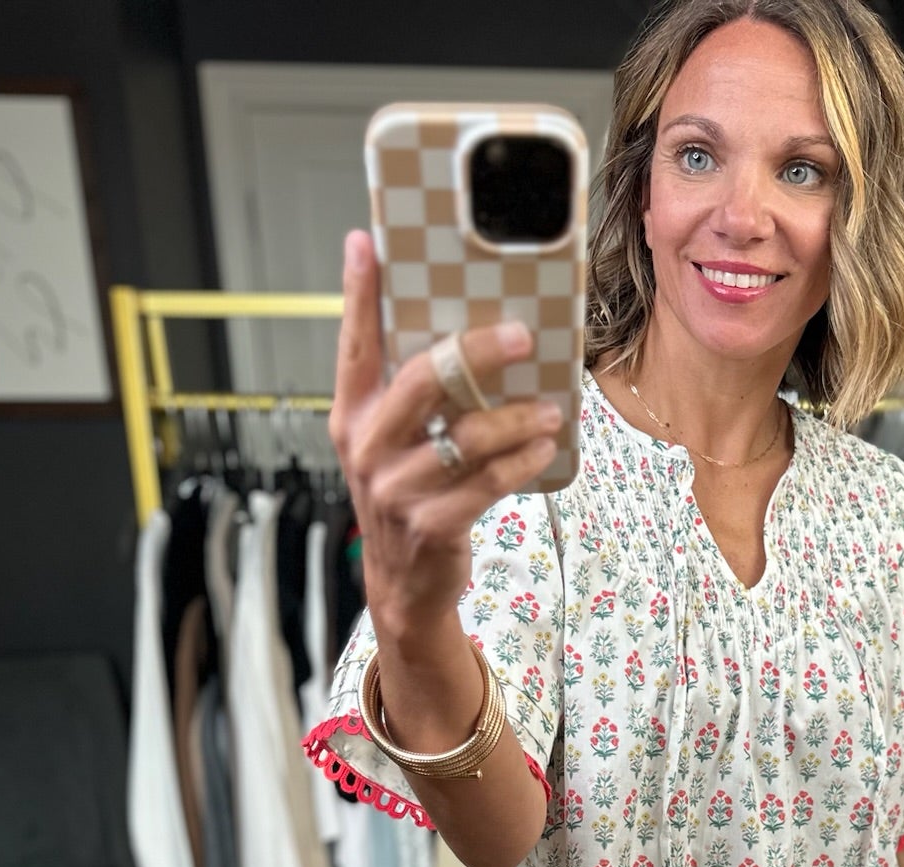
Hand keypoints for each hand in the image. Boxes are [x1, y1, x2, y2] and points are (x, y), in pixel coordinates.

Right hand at [328, 228, 562, 653]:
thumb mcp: (393, 444)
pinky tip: (544, 447)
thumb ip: (411, 398)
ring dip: (517, 418)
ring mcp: (397, 489)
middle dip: (477, 351)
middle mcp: (368, 447)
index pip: (354, 345)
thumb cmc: (408, 496)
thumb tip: (466, 339)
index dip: (358, 293)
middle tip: (520, 336)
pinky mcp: (432, 524)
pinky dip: (522, 461)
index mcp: (353, 416)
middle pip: (423, 379)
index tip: (366, 243)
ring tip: (550, 411)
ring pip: (467, 435)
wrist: (403, 585)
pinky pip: (488, 481)